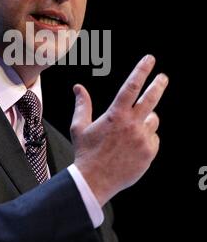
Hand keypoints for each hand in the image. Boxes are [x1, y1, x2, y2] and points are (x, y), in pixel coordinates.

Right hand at [70, 55, 168, 205]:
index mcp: (115, 115)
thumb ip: (82, 104)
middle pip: (151, 99)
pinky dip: (147, 138)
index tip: (150, 59)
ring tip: (133, 130)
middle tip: (163, 77)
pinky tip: (134, 146)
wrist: (94, 181)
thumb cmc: (85, 152)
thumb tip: (78, 87)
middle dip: (158, 85)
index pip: (131, 86)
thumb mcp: (79, 126)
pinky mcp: (149, 153)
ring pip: (152, 121)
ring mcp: (142, 139)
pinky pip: (153, 139)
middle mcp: (132, 125)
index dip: (141, 70)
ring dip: (146, 120)